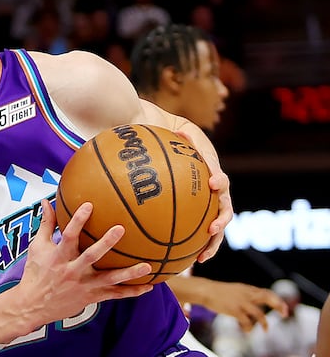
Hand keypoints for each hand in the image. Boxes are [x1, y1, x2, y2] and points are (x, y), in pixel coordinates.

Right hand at [0, 201, 153, 342]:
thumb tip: (47, 202)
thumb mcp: (38, 246)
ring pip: (109, 279)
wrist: (33, 305)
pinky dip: (131, 291)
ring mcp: (84, 286)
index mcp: (59, 256)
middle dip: (106, 243)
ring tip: (147, 266)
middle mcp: (72, 271)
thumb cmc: (36, 272)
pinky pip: (114, 295)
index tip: (89, 205)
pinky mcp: (91, 297)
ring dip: (129, 273)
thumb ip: (47, 224)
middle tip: (121, 228)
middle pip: (91, 256)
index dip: (78, 220)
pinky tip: (149, 286)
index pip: (69, 236)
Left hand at [176, 127, 231, 261]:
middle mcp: (212, 190)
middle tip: (211, 230)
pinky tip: (182, 260)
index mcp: (211, 171)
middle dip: (220, 222)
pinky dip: (192, 246)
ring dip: (212, 243)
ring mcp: (205, 202)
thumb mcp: (180, 130)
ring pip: (214, 227)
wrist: (167, 132)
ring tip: (201, 257)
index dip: (220, 182)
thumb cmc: (172, 131)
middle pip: (224, 209)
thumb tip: (181, 134)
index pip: (221, 179)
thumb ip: (182, 137)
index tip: (213, 183)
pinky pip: (195, 232)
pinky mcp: (194, 212)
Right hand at [205, 280, 286, 331]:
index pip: (266, 292)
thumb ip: (246, 295)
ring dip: (264, 323)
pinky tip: (247, 331)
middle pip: (267, 298)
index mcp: (246, 289)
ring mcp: (240, 302)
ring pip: (259, 313)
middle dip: (278, 306)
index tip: (284, 308)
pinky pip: (247, 322)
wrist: (205, 290)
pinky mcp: (234, 310)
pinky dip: (249, 328)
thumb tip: (255, 303)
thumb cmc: (218, 292)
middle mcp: (246, 294)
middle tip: (285, 314)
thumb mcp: (235, 290)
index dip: (277, 300)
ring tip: (265, 329)